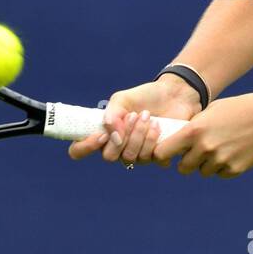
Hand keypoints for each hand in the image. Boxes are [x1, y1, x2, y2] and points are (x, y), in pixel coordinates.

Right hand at [67, 76, 200, 165]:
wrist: (173, 94)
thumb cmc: (144, 96)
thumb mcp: (122, 99)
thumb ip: (112, 114)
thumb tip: (112, 137)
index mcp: (103, 134)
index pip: (79, 150)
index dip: (85, 147)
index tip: (101, 135)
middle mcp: (117, 148)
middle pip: (109, 157)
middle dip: (122, 135)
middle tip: (133, 115)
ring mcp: (136, 154)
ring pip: (131, 157)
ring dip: (139, 135)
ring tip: (148, 116)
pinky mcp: (156, 156)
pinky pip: (150, 158)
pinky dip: (153, 139)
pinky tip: (159, 125)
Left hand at [152, 91, 252, 177]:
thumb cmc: (242, 109)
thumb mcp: (212, 111)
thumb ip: (194, 126)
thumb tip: (177, 139)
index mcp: (194, 130)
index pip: (163, 152)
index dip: (163, 154)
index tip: (168, 154)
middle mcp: (204, 148)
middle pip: (183, 167)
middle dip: (187, 161)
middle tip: (198, 152)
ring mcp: (219, 161)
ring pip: (203, 171)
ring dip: (207, 164)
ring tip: (222, 147)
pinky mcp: (234, 170)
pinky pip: (221, 173)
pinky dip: (224, 167)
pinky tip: (235, 152)